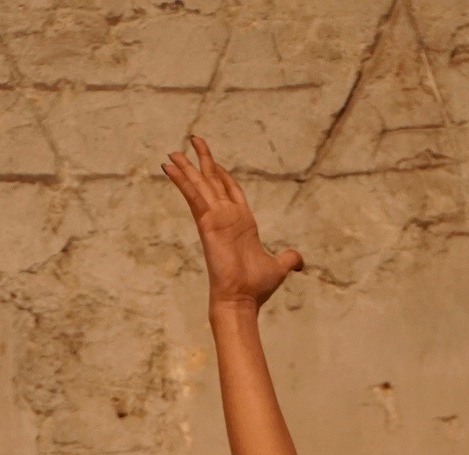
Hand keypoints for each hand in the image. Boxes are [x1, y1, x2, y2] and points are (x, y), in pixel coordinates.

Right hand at [163, 136, 302, 308]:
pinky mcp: (206, 223)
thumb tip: (299, 262)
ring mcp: (215, 219)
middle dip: (203, 160)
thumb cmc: (257, 287)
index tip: (214, 161)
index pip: (230, 190)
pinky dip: (181, 181)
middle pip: (212, 181)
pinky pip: (192, 196)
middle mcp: (226, 217)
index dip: (223, 174)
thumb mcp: (279, 268)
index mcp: (243, 223)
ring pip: (199, 185)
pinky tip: (169, 167)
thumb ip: (288, 259)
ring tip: (172, 151)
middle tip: (193, 140)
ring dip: (186, 167)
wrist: (242, 299)